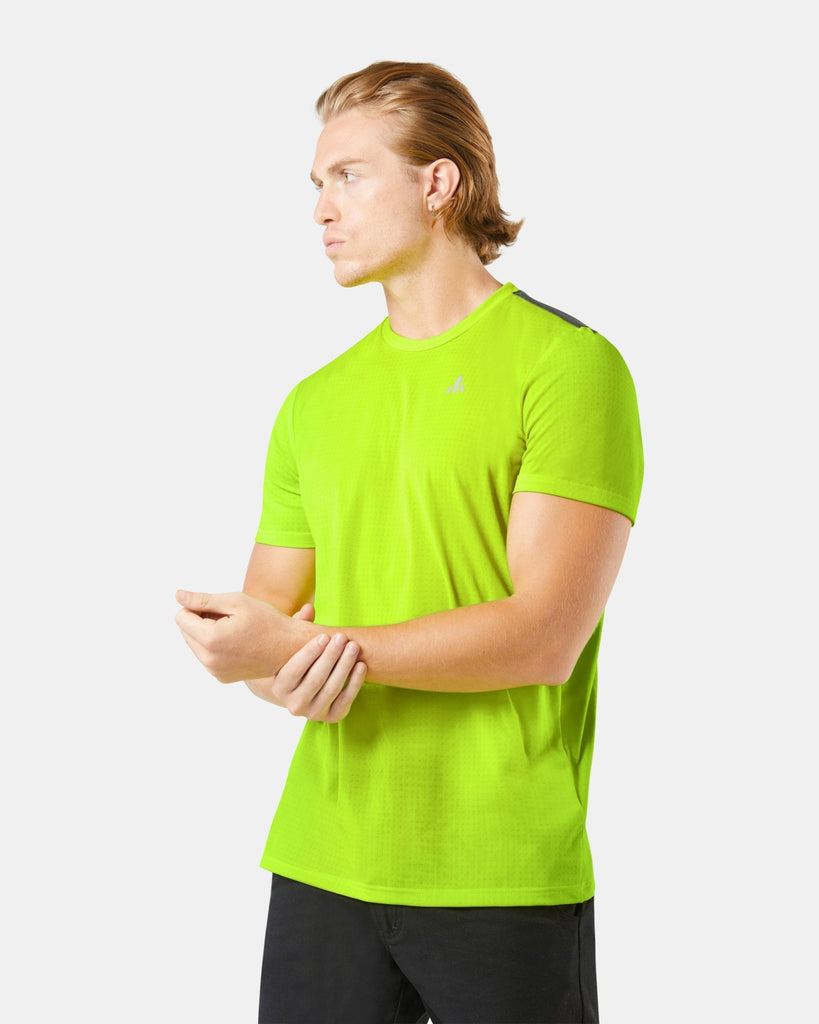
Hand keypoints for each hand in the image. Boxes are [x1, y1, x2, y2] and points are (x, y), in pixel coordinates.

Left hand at [174, 589, 317, 682]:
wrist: (289, 648)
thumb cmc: (266, 621)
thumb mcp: (236, 602)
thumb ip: (203, 600)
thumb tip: (178, 596)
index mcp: (211, 639)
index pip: (181, 617)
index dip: (197, 607)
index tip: (219, 607)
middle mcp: (209, 660)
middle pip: (185, 631)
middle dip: (200, 621)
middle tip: (229, 618)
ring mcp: (214, 671)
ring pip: (194, 644)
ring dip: (207, 634)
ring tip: (234, 630)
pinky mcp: (221, 677)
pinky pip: (206, 656)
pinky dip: (215, 647)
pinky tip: (236, 642)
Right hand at [245, 605, 365, 721]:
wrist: (303, 687)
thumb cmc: (298, 659)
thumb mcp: (293, 644)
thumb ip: (299, 626)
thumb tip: (308, 609)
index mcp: (279, 687)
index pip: (294, 670)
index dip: (310, 652)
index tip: (324, 636)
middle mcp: (293, 705)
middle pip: (315, 679)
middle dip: (331, 656)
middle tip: (342, 637)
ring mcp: (313, 713)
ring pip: (332, 689)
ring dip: (345, 666)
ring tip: (354, 646)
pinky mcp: (331, 718)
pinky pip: (346, 700)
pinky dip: (355, 682)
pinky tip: (361, 665)